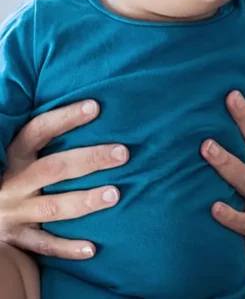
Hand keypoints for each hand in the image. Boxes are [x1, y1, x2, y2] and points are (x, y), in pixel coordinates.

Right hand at [0, 101, 125, 258]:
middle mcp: (12, 184)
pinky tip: (92, 248)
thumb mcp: (18, 159)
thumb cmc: (10, 179)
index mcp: (13, 158)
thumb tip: (94, 109)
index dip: (65, 118)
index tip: (95, 106)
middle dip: (89, 159)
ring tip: (115, 194)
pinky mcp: (16, 239)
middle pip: (53, 168)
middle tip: (123, 153)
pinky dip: (67, 248)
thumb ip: (44, 143)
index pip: (37, 131)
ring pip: (52, 207)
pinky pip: (44, 246)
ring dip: (84, 201)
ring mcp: (14, 213)